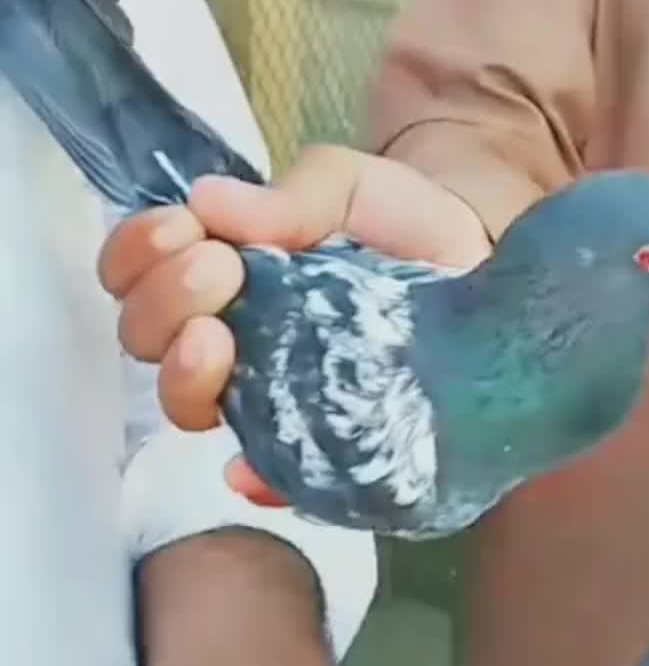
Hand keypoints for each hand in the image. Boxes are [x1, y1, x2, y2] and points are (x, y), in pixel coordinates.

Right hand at [99, 146, 489, 503]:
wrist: (493, 279)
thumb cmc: (410, 229)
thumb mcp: (353, 187)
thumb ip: (291, 193)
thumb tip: (206, 201)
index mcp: (225, 268)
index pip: (140, 271)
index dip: (138, 254)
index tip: (180, 231)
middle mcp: (231, 337)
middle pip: (148, 339)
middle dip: (164, 303)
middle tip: (219, 271)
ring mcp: (271, 396)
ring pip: (187, 408)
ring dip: (184, 376)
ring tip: (218, 345)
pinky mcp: (321, 450)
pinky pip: (272, 479)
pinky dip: (254, 473)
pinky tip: (253, 463)